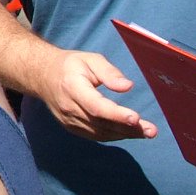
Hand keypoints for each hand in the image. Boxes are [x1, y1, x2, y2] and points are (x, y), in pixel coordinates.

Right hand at [36, 48, 158, 140]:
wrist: (43, 76)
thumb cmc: (71, 65)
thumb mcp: (90, 59)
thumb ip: (109, 72)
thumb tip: (127, 86)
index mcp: (72, 87)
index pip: (96, 106)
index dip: (116, 114)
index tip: (136, 118)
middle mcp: (69, 108)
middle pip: (102, 123)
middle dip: (128, 128)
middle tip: (151, 130)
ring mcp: (69, 121)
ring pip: (100, 133)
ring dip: (125, 134)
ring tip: (146, 132)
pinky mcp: (72, 128)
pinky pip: (96, 136)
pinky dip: (114, 135)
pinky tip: (129, 132)